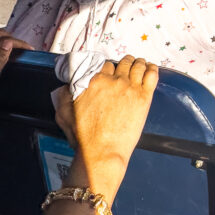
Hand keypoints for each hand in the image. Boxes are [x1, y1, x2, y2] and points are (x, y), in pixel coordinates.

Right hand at [54, 56, 157, 201]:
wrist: (102, 151)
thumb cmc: (83, 136)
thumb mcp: (63, 114)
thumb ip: (63, 96)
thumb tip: (66, 86)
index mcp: (95, 81)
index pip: (105, 65)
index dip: (108, 69)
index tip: (110, 74)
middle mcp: (114, 80)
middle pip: (123, 63)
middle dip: (125, 65)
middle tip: (126, 70)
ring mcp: (130, 87)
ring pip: (138, 65)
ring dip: (139, 64)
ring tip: (140, 66)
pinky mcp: (144, 97)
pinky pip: (151, 74)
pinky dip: (151, 69)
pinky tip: (150, 69)